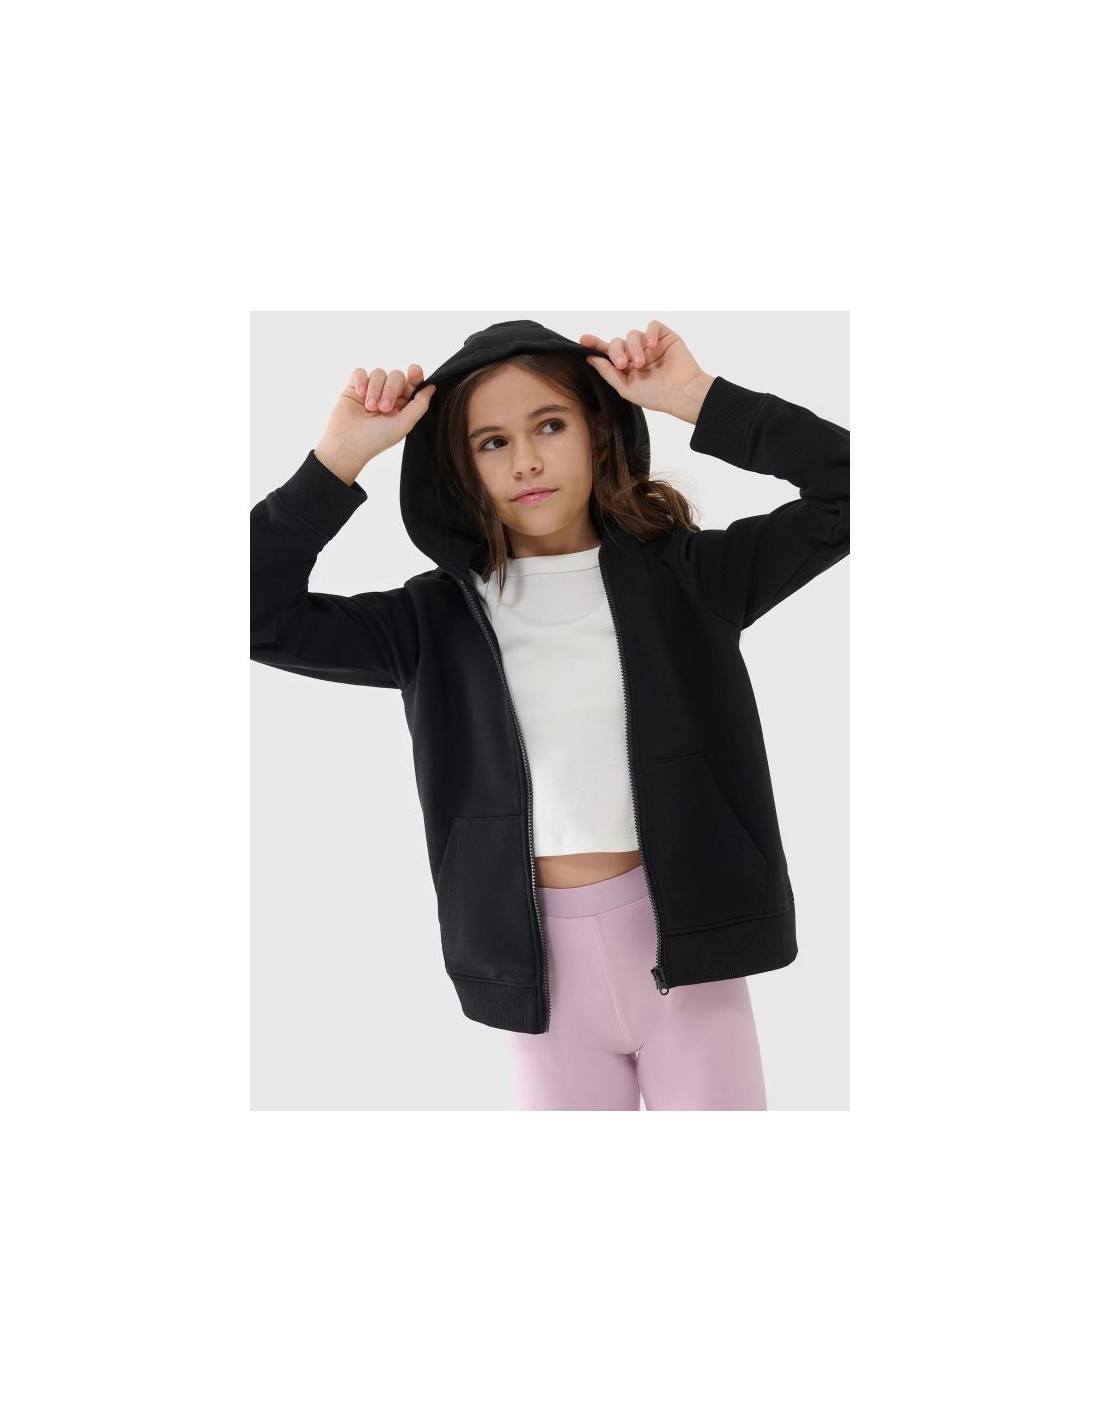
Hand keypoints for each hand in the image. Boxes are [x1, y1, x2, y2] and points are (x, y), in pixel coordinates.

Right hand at [315, 364, 435, 481]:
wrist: (347, 444)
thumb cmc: (376, 439)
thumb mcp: (404, 424)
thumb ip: (420, 405)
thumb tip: (431, 387)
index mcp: (402, 405)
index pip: (412, 383)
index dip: (415, 375)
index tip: (414, 371)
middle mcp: (387, 396)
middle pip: (396, 376)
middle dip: (391, 389)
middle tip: (383, 408)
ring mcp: (370, 391)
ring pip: (378, 373)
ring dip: (375, 389)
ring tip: (369, 407)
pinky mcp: (354, 387)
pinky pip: (360, 372)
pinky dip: (361, 381)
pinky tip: (359, 394)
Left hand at [577, 321, 713, 422]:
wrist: (682, 392)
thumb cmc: (657, 395)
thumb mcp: (626, 388)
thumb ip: (608, 373)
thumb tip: (591, 359)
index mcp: (627, 368)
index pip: (607, 353)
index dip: (595, 345)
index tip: (583, 340)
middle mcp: (637, 354)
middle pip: (617, 343)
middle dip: (617, 352)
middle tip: (623, 364)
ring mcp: (651, 345)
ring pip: (633, 335)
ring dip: (634, 348)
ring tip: (642, 363)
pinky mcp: (664, 337)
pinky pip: (653, 326)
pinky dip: (649, 334)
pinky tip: (652, 346)